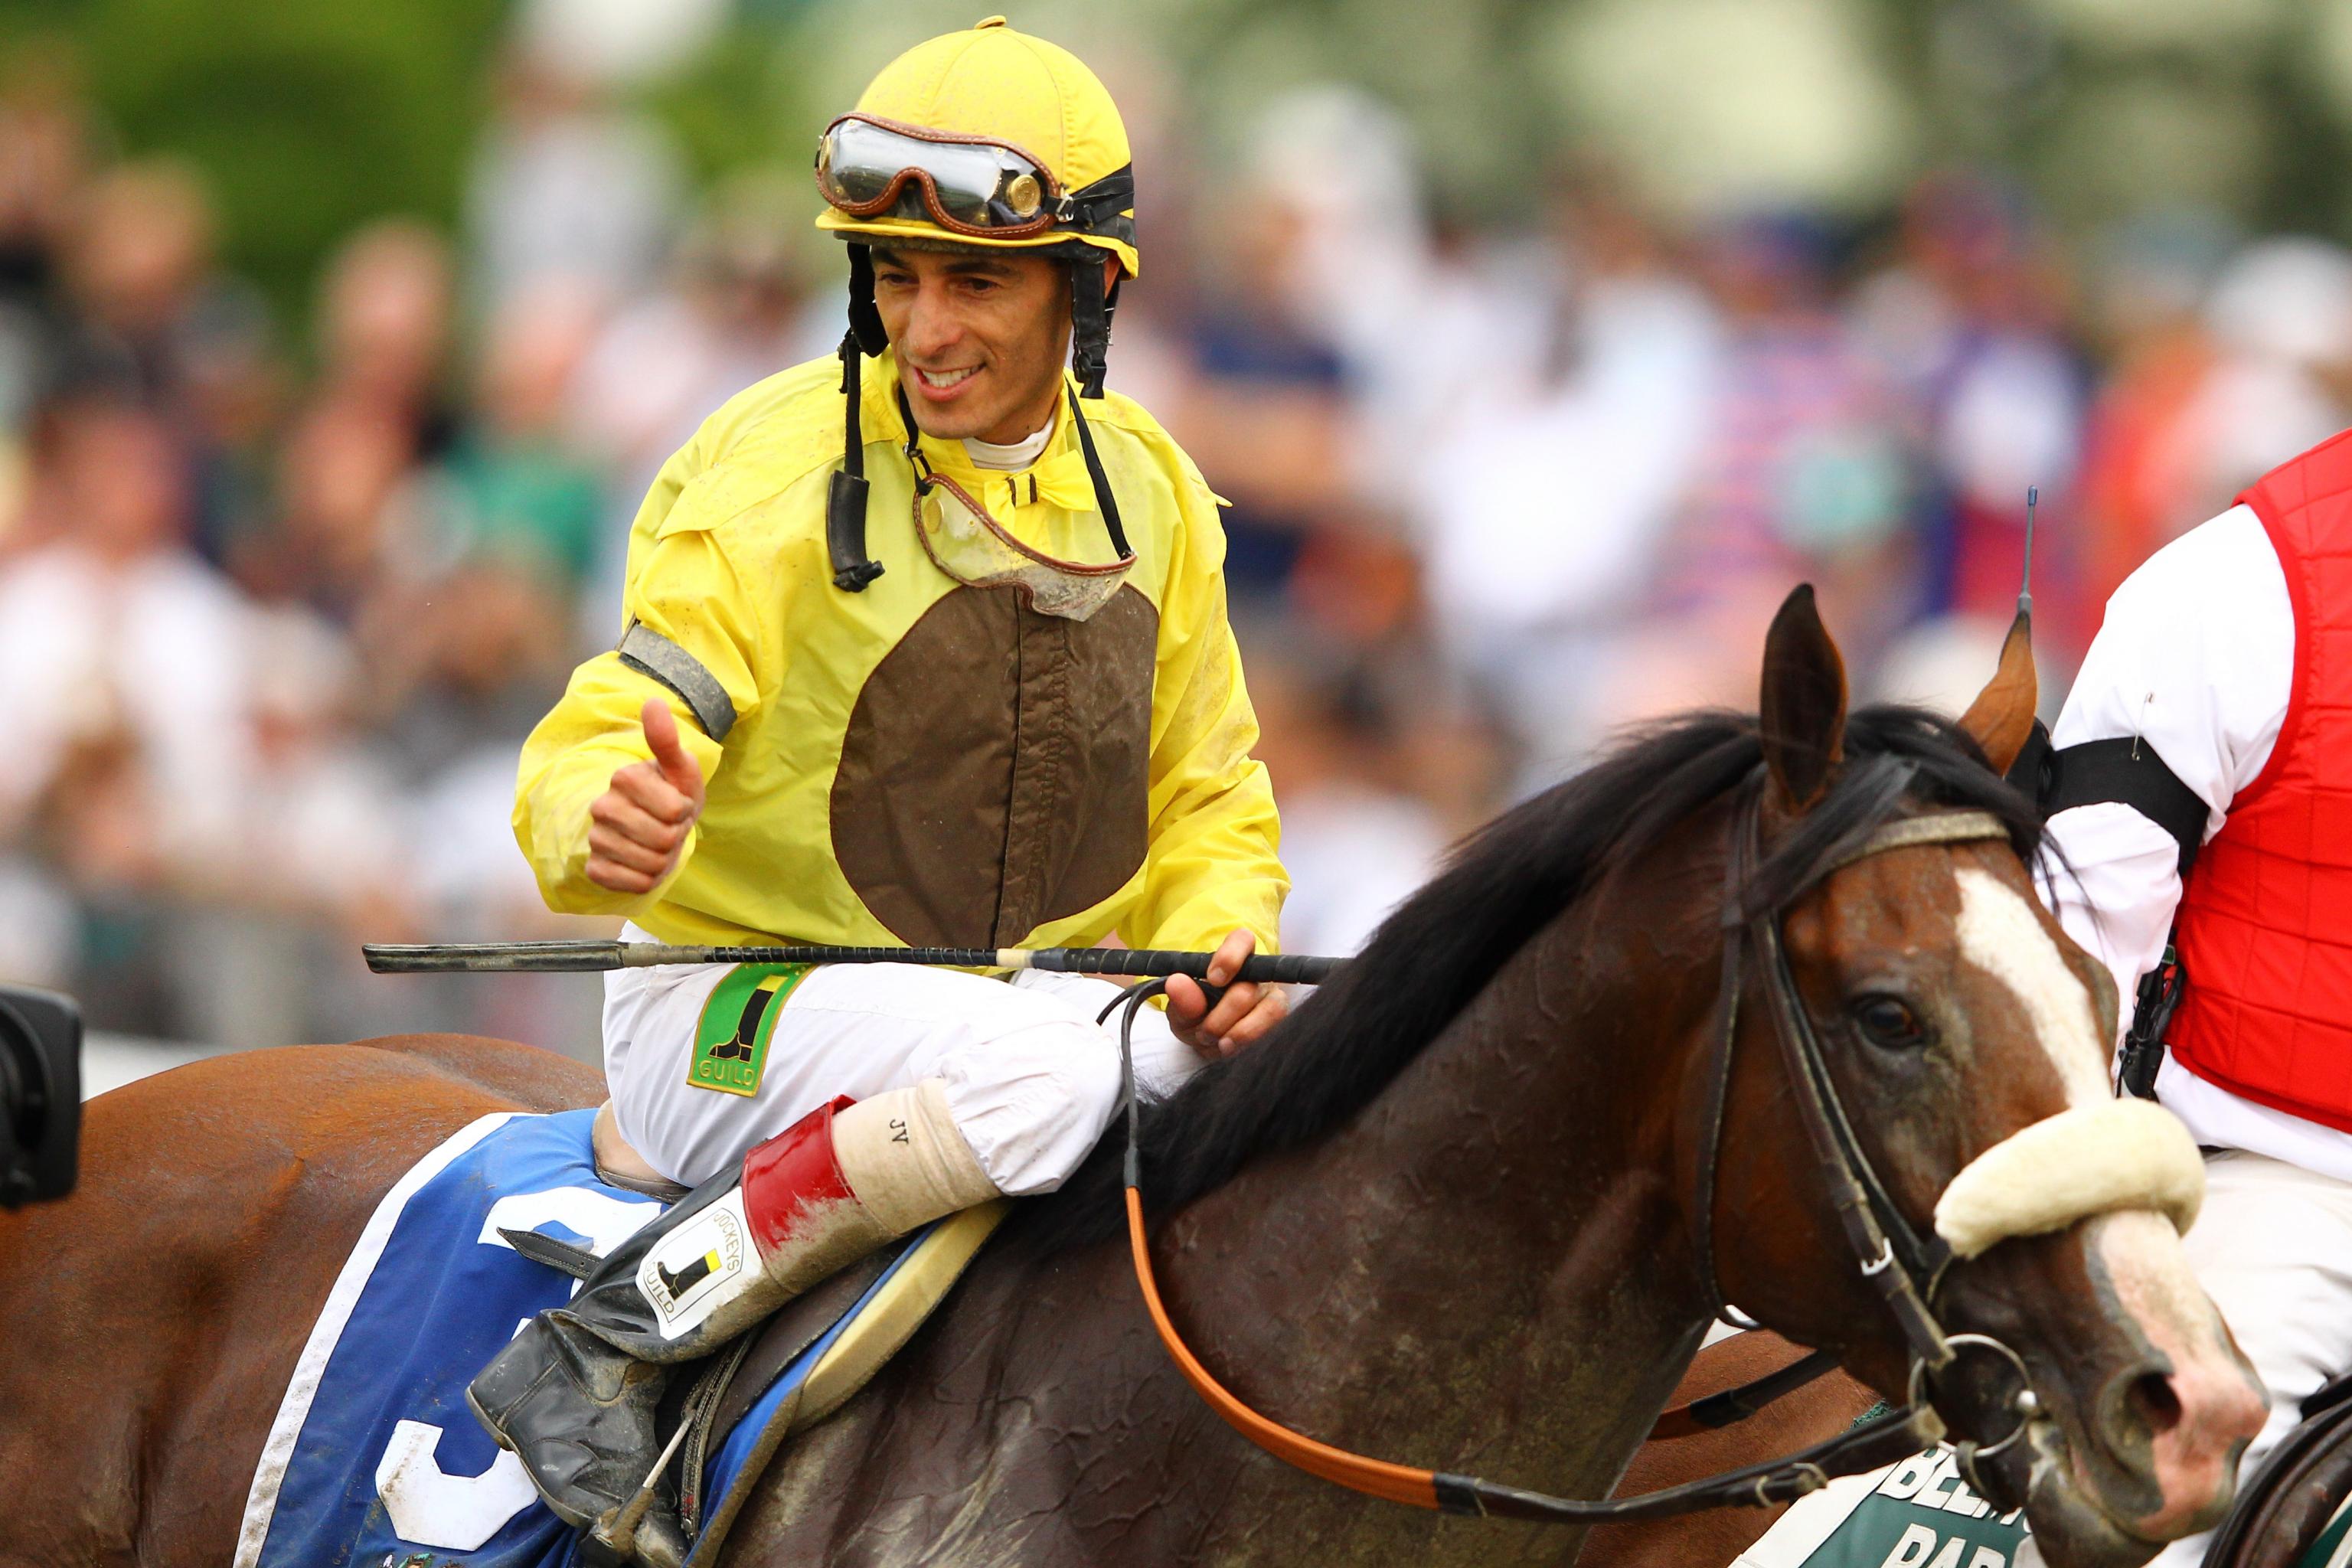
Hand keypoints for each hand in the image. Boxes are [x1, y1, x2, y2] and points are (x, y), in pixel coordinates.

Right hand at [585, 699, 705, 893]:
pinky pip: (633, 884)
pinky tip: (643, 864)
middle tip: (669, 826)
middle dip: (676, 837)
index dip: (685, 811)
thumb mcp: (679, 768)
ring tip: (658, 844)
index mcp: (624, 778)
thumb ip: (667, 740)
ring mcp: (596, 838)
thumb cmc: (672, 793)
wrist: (652, 826)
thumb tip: (653, 702)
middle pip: (664, 839)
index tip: (677, 804)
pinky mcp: (595, 868)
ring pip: (651, 864)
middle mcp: (602, 807)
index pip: (675, 809)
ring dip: (664, 859)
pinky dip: (648, 879)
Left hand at [1166, 927, 1287, 1058]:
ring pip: (1270, 1010)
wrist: (1209, 1041)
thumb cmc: (1197, 1016)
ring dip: (1240, 1033)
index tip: (1213, 979)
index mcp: (1234, 957)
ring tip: (1220, 1044)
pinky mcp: (1283, 1022)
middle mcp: (1259, 974)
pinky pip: (1275, 1032)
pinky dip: (1250, 1045)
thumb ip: (1181, 999)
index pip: (1242, 940)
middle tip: (1203, 1033)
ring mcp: (1274, 997)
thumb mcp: (1181, 1010)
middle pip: (1248, 989)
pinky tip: (1232, 1049)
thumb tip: (1177, 983)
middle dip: (1221, 1018)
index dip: (1230, 958)